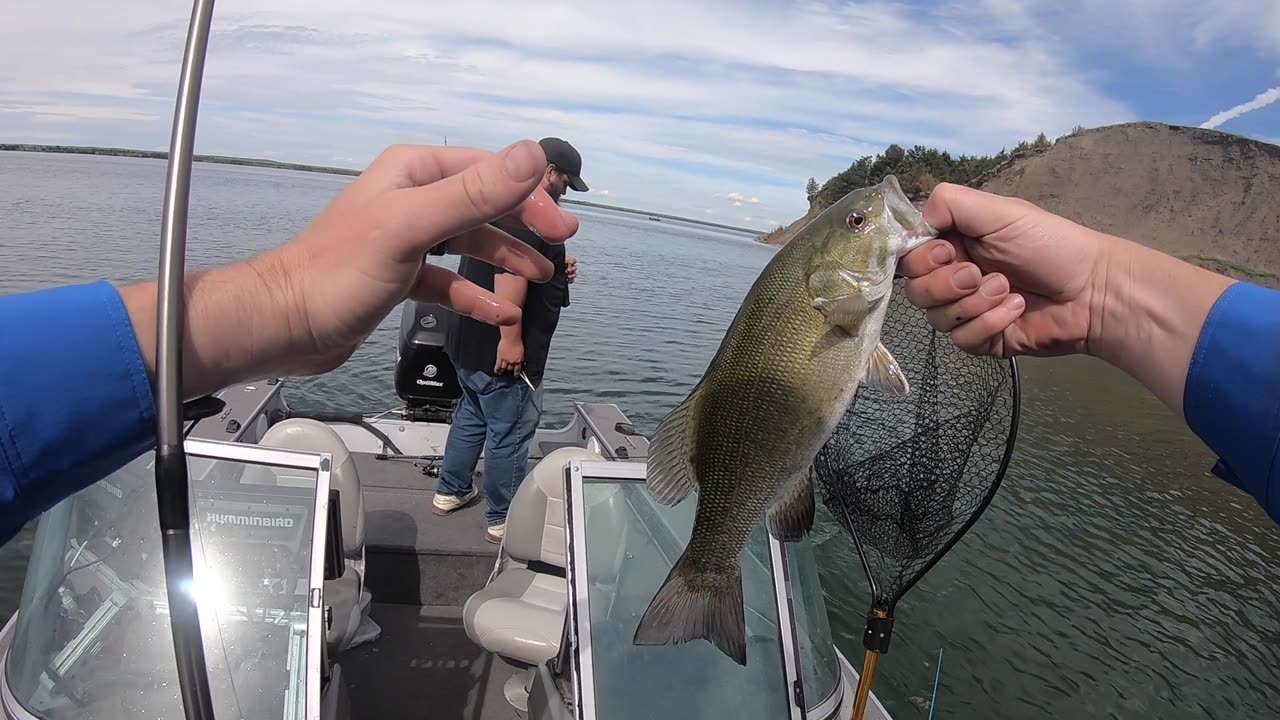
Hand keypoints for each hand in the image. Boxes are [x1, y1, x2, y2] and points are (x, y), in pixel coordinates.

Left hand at [122, 139, 579, 397]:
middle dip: (525, 227)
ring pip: (472, 243)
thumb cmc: (337, 273)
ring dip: (507, 260)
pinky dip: (475, 296)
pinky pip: (450, 281)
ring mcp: (407, 238)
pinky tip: (499, 315)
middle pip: (485, 205)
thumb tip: (531, 157)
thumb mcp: (411, 227)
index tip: (561, 225)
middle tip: (560, 253)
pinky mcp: (400, 277)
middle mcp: (412, 198)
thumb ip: (472, 193)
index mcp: (413, 171)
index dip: (530, 194)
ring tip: (542, 279)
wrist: (284, 325)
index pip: (488, 170)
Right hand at [495, 336, 523, 375]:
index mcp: (518, 360)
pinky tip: (496, 371)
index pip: (517, 369)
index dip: (516, 373)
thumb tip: (521, 361)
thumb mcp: (522, 351)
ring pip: (503, 368)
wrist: (511, 338)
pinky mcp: (500, 357)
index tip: (516, 375)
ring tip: (501, 372)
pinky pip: (498, 365)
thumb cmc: (517, 342)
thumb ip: (521, 357)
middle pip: (510, 369)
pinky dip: (497, 369)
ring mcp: (505, 360)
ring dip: (502, 371)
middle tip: (508, 371)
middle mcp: (512, 361)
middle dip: (509, 370)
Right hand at [896, 182, 1108, 358]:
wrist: (1093, 290)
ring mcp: (966, 310)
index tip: (948, 252)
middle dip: (946, 284)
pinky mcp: (982, 339)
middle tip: (978, 274)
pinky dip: (990, 322)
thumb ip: (949, 204)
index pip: (908, 257)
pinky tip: (1016, 309)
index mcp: (954, 243)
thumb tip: (913, 224)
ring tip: (1008, 289)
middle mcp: (954, 277)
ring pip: (937, 318)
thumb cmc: (1050, 244)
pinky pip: (963, 339)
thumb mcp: (1000, 211)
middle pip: (915, 291)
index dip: (921, 259)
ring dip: (974, 303)